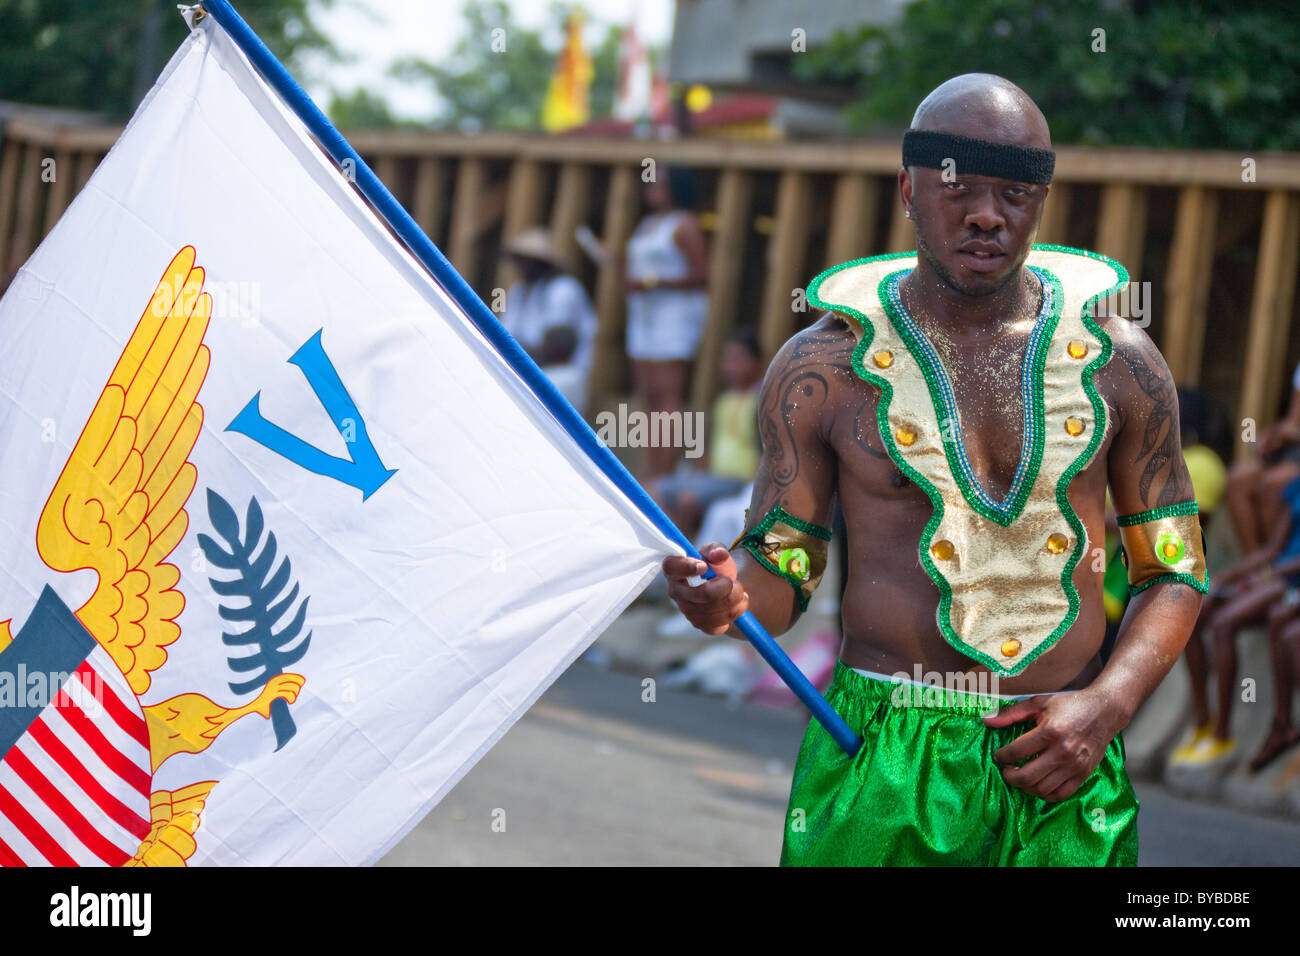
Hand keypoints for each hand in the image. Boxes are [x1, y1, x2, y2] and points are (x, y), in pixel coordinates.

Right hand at [661, 543, 748, 635]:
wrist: (723, 585)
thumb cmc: (714, 566)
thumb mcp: (716, 552)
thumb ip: (717, 550)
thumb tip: (719, 554)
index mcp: (676, 570)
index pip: (671, 567)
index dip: (686, 567)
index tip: (704, 567)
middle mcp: (676, 592)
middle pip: (701, 594)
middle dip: (725, 587)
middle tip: (733, 581)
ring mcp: (687, 611)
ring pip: (713, 612)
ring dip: (734, 600)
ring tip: (740, 591)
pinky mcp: (699, 624)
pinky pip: (717, 625)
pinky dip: (734, 614)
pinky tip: (738, 604)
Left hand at [983, 688, 1125, 802]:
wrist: (1104, 712)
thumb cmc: (1069, 705)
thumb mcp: (1038, 703)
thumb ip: (1011, 713)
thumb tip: (986, 720)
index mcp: (1050, 732)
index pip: (1017, 752)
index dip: (1002, 756)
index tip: (998, 756)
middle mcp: (1063, 752)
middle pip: (1027, 777)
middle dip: (1010, 776)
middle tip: (1006, 770)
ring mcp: (1074, 766)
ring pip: (1042, 789)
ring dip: (1025, 787)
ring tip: (1020, 776)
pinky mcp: (1083, 774)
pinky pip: (1060, 794)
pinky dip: (1044, 794)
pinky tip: (1037, 785)